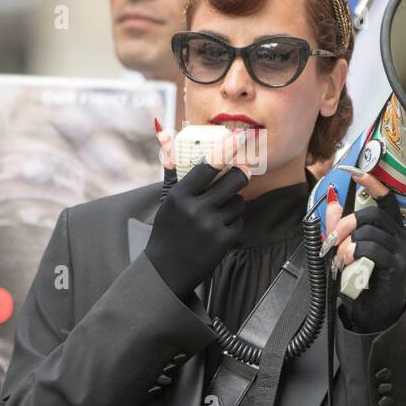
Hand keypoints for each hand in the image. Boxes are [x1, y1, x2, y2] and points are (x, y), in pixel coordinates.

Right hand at [144, 132, 251, 298]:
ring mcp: (211, 225)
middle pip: (233, 180)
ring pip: (239, 201)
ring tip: (219, 211)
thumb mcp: (167, 202)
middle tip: (240, 173)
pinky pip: (240, 221)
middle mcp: (196, 209)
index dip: (225, 151)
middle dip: (240, 175)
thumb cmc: (167, 232)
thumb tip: (166, 135)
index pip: (208, 166)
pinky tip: (220, 228)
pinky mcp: (224, 240)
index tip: (237, 139)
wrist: (166, 270)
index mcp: (179, 196)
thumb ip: (174, 172)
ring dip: (234, 203)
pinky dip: (233, 222)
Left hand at [325, 170, 405, 332]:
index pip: (387, 200)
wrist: (375, 315)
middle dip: (347, 222)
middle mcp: (403, 238)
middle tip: (334, 238)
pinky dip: (354, 252)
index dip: (373, 184)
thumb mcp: (348, 252)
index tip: (357, 172)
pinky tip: (348, 263)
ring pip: (370, 231)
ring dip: (347, 243)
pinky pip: (372, 248)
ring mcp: (404, 252)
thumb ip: (340, 229)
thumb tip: (331, 203)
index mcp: (393, 232)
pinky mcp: (399, 266)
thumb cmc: (364, 283)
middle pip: (373, 214)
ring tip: (341, 258)